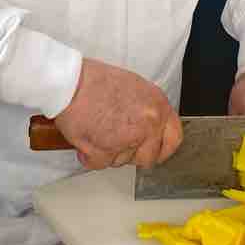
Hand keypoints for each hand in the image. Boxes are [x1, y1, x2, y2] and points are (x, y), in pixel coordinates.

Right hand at [54, 58, 182, 170]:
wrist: (70, 82)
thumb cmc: (94, 80)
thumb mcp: (134, 87)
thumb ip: (146, 110)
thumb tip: (147, 127)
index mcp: (157, 105)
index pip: (174, 139)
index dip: (162, 148)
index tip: (153, 151)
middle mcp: (148, 123)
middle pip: (148, 157)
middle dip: (131, 154)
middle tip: (116, 141)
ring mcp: (129, 139)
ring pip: (121, 162)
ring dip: (108, 152)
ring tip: (96, 129)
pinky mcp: (107, 150)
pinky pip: (100, 164)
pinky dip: (90, 156)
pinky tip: (85, 136)